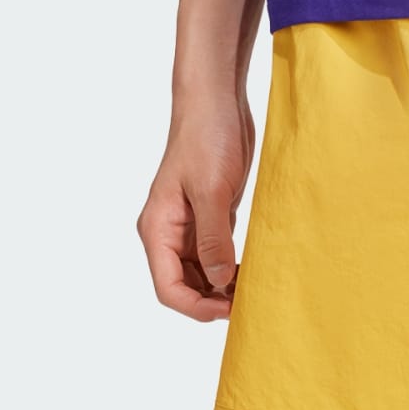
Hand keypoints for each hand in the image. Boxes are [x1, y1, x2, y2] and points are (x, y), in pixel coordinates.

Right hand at [137, 85, 255, 319]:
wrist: (217, 99)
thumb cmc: (207, 137)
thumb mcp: (212, 190)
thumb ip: (213, 239)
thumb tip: (218, 283)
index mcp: (158, 228)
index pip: (168, 287)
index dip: (196, 306)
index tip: (227, 310)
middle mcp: (169, 231)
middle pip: (184, 284)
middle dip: (210, 300)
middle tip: (245, 303)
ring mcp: (189, 222)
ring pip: (201, 271)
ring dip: (221, 285)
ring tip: (250, 289)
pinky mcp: (210, 211)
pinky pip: (216, 250)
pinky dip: (229, 264)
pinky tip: (250, 267)